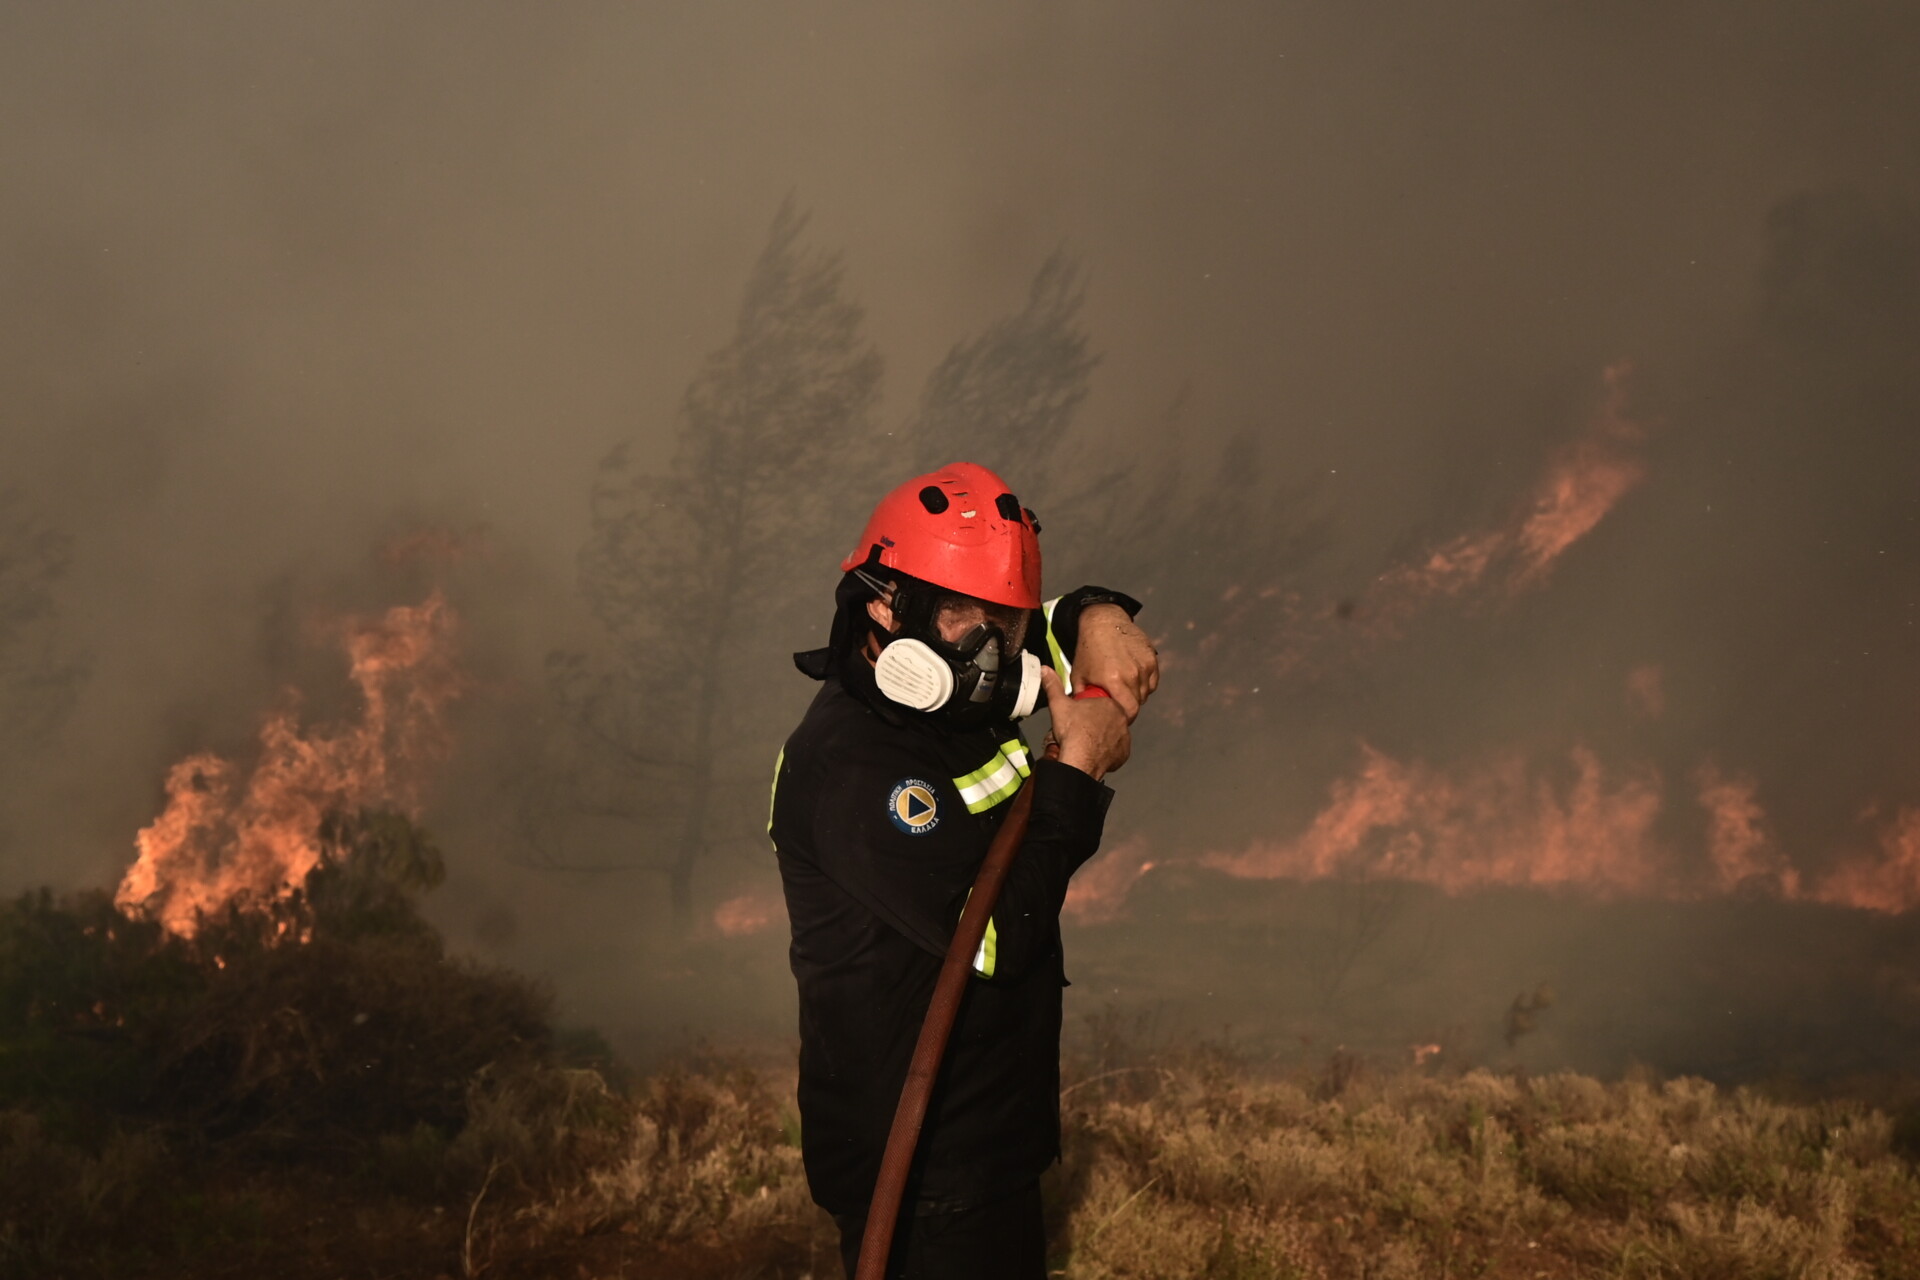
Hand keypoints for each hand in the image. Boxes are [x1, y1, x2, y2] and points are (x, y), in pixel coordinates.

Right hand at [1041, 667, 1130, 780]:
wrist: (1080, 761)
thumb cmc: (1073, 733)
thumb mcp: (1059, 704)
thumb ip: (1053, 685)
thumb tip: (1046, 671)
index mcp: (1109, 704)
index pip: (1101, 702)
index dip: (1089, 709)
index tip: (1081, 715)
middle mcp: (1121, 719)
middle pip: (1108, 718)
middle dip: (1097, 722)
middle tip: (1082, 728)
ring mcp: (1124, 737)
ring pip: (1113, 734)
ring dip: (1102, 736)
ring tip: (1086, 741)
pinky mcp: (1123, 754)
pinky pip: (1116, 750)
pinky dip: (1106, 751)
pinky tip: (1094, 751)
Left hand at [1069, 604, 1159, 721]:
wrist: (1102, 622)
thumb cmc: (1089, 649)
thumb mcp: (1079, 674)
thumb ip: (1082, 696)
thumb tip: (1082, 713)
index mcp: (1114, 681)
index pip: (1130, 711)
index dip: (1125, 717)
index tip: (1118, 716)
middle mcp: (1133, 674)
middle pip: (1138, 703)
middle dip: (1129, 706)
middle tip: (1119, 702)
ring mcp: (1144, 666)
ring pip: (1146, 692)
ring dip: (1137, 694)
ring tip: (1124, 687)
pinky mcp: (1152, 658)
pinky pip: (1153, 681)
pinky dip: (1145, 683)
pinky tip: (1133, 677)